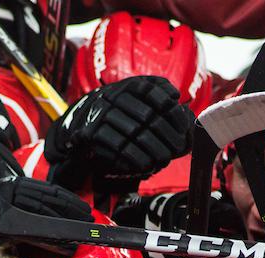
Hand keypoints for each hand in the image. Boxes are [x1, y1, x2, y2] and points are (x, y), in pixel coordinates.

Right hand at [45, 76, 192, 191]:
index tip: (180, 119)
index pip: (149, 88)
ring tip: (163, 159)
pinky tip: (145, 164)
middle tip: (177, 148)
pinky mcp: (91, 132)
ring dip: (151, 148)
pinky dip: (133, 157)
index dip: (166, 104)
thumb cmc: (121, 111)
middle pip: (145, 114)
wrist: (84, 120)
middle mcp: (113, 96)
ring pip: (132, 131)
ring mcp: (101, 113)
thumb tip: (177, 99)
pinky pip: (115, 145)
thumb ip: (158, 92)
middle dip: (164, 134)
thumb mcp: (138, 96)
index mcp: (127, 85)